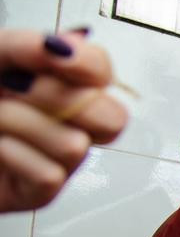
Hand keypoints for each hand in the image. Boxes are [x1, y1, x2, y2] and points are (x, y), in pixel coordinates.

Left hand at [0, 29, 126, 212]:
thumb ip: (26, 47)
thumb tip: (66, 44)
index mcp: (62, 85)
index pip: (103, 73)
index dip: (88, 64)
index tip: (51, 53)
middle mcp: (69, 123)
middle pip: (112, 119)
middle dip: (59, 98)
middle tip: (15, 90)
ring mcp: (59, 160)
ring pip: (75, 146)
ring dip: (21, 125)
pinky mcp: (41, 192)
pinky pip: (48, 174)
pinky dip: (10, 154)